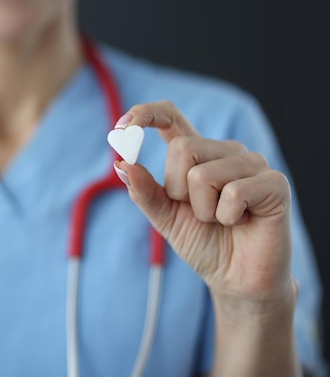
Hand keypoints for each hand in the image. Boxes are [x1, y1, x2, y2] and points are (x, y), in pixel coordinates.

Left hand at [114, 101, 295, 312]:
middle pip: (181, 148)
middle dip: (177, 191)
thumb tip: (121, 164)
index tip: (121, 129)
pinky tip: (240, 222)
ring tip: (222, 220)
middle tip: (200, 213)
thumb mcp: (165, 218)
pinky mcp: (274, 183)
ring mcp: (252, 163)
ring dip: (203, 210)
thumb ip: (144, 192)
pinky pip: (232, 192)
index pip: (170, 116)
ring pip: (202, 174)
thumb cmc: (204, 243)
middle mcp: (224, 151)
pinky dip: (226, 217)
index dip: (146, 114)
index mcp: (197, 154)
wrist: (237, 280)